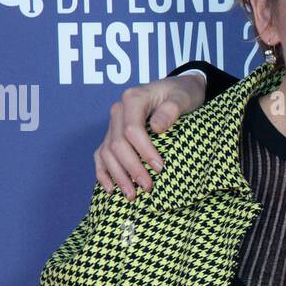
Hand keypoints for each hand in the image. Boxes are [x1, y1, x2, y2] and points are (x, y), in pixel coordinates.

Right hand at [93, 74, 206, 199]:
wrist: (178, 90)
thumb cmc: (183, 93)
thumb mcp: (184, 96)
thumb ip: (172, 109)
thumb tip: (157, 127)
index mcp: (133, 99)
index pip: (132, 129)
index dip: (144, 151)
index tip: (160, 168)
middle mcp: (119, 110)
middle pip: (118, 144)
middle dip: (131, 168)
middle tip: (148, 187)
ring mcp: (114, 124)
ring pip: (107, 153)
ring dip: (118, 176)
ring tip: (132, 196)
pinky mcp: (113, 135)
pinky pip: (101, 155)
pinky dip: (104, 173)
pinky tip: (111, 189)